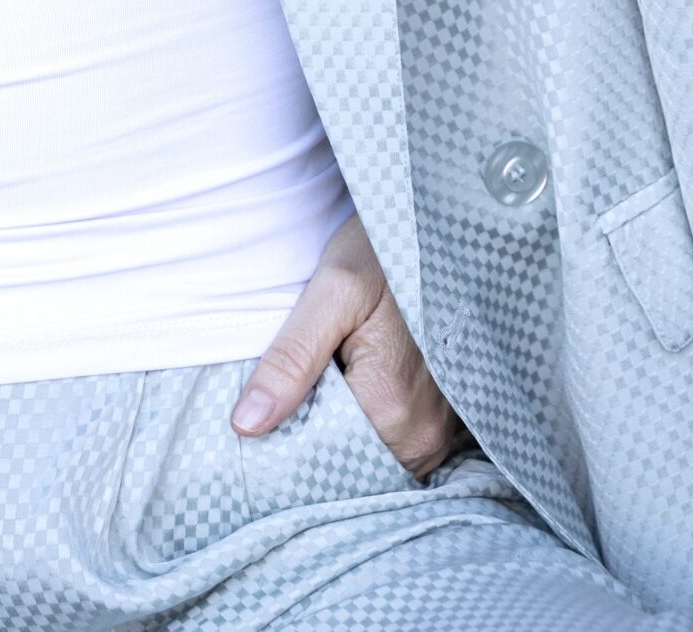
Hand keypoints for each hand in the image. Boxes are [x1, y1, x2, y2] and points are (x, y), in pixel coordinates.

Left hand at [229, 210, 464, 480]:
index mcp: (393, 408)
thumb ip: (291, 359)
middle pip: (353, 462)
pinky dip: (367, 424)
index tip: (261, 419)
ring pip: (374, 454)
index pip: (326, 460)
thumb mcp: (331, 290)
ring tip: (319, 385)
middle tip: (286, 396)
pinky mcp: (446, 419)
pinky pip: (397, 443)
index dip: (290, 442)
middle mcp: (426, 435)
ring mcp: (441, 431)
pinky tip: (347, 386)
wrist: (438, 229)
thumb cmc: (385, 252)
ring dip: (342, 430)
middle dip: (316, 439)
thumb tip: (246, 424)